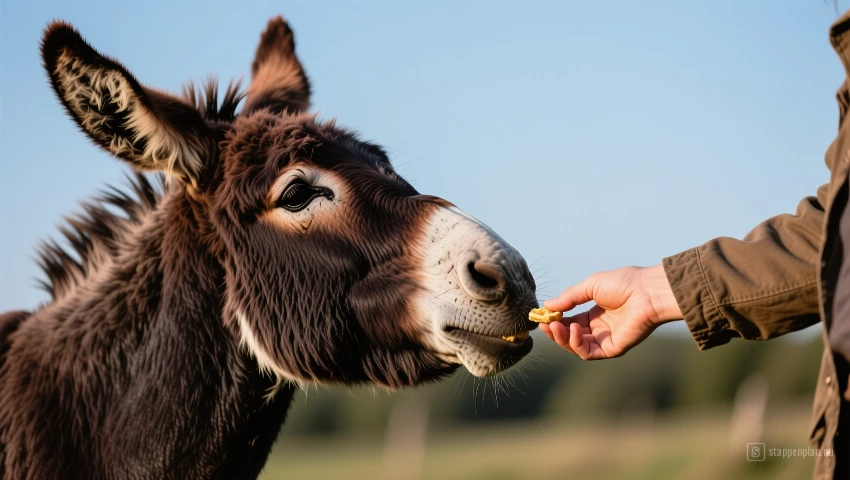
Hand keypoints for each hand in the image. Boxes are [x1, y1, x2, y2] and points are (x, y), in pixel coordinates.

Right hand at [539, 265, 681, 359]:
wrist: (648, 291)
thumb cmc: (624, 283)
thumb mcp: (590, 286)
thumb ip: (569, 297)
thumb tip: (548, 306)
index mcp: (596, 314)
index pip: (570, 321)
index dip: (555, 320)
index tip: (542, 316)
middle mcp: (600, 328)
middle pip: (570, 336)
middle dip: (555, 331)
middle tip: (544, 325)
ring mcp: (606, 340)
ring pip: (576, 346)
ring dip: (562, 338)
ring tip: (555, 327)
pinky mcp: (612, 348)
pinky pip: (588, 353)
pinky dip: (576, 344)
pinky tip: (572, 329)